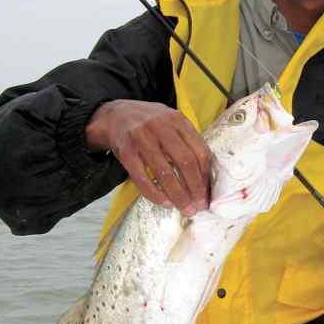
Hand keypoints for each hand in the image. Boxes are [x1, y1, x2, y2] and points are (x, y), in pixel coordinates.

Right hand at [86, 100, 211, 215]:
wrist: (117, 115)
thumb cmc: (151, 125)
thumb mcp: (172, 124)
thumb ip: (187, 142)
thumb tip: (204, 180)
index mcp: (178, 120)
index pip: (200, 151)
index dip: (205, 176)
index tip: (207, 195)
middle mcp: (162, 127)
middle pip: (185, 162)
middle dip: (195, 188)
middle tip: (198, 207)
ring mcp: (142, 138)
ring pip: (165, 172)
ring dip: (177, 195)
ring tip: (184, 208)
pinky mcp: (126, 151)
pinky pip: (142, 177)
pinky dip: (155, 193)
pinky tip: (164, 203)